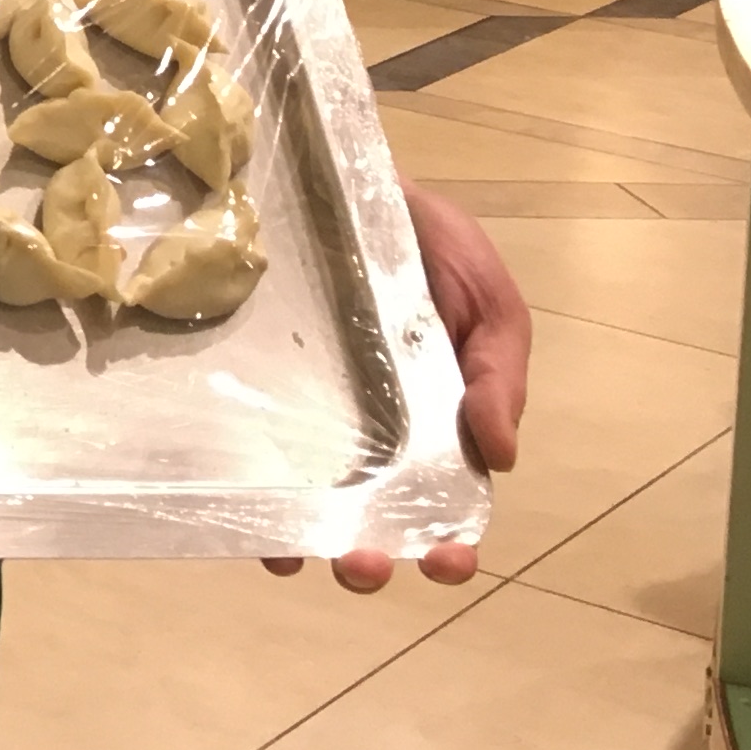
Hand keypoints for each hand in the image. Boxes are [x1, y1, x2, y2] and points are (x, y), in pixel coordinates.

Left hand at [267, 181, 527, 592]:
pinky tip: (249, 519)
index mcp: (441, 425)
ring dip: (313, 540)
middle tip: (367, 564)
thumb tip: (501, 457)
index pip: (449, 502)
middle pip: (378, 517)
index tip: (446, 561)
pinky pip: (254, 456)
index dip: (451, 544)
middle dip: (375, 557)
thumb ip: (500, 377)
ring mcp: (315, 418)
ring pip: (314, 501)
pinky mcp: (261, 392)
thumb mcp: (490, 303)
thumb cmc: (432, 247)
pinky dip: (253, 496)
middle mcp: (378, 436)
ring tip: (306, 555)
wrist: (348, 186)